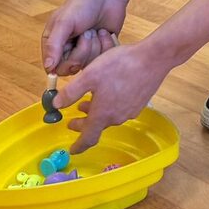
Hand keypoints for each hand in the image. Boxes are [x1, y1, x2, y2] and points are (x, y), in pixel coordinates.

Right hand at [43, 0, 128, 73]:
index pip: (54, 68)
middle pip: (72, 68)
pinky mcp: (101, 50)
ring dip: (95, 46)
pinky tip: (105, 32)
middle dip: (83, 50)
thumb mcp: (64, 23)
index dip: (64, 65)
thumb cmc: (83, 4)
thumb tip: (48, 67)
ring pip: (89, 64)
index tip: (73, 59)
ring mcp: (85, 50)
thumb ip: (54, 45)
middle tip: (87, 32)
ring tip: (95, 30)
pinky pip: (103, 60)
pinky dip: (106, 45)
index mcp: (54, 42)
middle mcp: (68, 49)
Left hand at [52, 40, 171, 153]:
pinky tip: (109, 92)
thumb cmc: (120, 66)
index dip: (78, 145)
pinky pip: (119, 110)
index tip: (72, 150)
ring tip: (89, 102)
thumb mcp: (89, 75)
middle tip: (73, 119)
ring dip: (96, 113)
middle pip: (97, 126)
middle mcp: (117, 117)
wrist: (153, 59)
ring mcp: (130, 111)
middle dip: (84, 125)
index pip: (88, 138)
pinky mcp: (139, 103)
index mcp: (102, 114)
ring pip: (108, 117)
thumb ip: (71, 92)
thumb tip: (55, 105)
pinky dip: (109, 107)